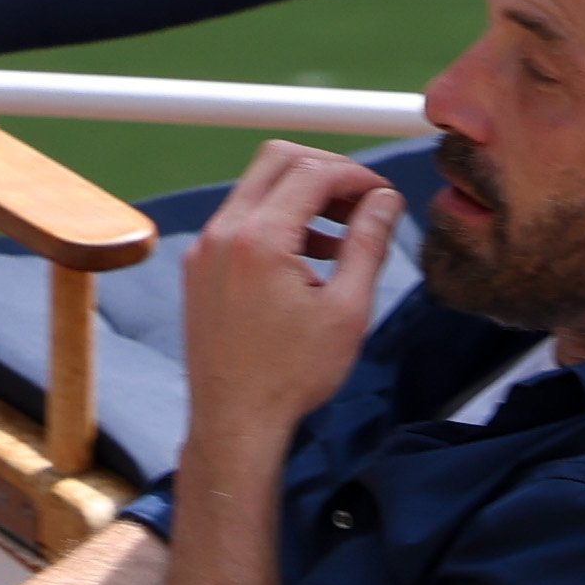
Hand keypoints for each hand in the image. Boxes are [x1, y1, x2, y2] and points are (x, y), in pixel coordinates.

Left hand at [180, 138, 397, 457]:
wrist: (234, 422)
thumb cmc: (290, 377)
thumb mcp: (347, 310)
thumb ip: (368, 244)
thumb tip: (384, 201)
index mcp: (258, 240)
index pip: (311, 171)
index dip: (355, 175)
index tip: (382, 196)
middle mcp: (222, 234)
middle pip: (277, 161)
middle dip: (326, 172)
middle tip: (361, 202)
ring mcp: (205, 249)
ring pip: (257, 189)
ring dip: (303, 198)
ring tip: (344, 238)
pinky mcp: (199, 268)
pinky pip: (241, 221)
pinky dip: (278, 223)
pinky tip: (310, 259)